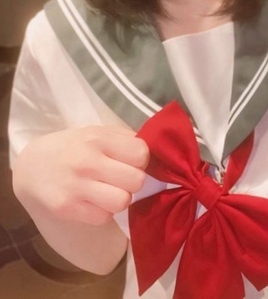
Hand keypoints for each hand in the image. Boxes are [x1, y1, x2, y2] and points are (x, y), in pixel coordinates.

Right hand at [12, 126, 148, 225]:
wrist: (31, 167)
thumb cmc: (72, 147)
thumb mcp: (95, 132)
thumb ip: (124, 139)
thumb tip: (153, 151)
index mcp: (98, 138)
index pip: (141, 154)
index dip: (141, 159)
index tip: (131, 160)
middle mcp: (88, 162)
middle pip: (136, 180)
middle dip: (133, 180)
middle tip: (121, 178)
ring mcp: (77, 187)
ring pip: (123, 202)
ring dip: (120, 198)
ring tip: (109, 190)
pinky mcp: (68, 209)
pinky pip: (104, 218)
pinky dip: (103, 211)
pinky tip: (93, 201)